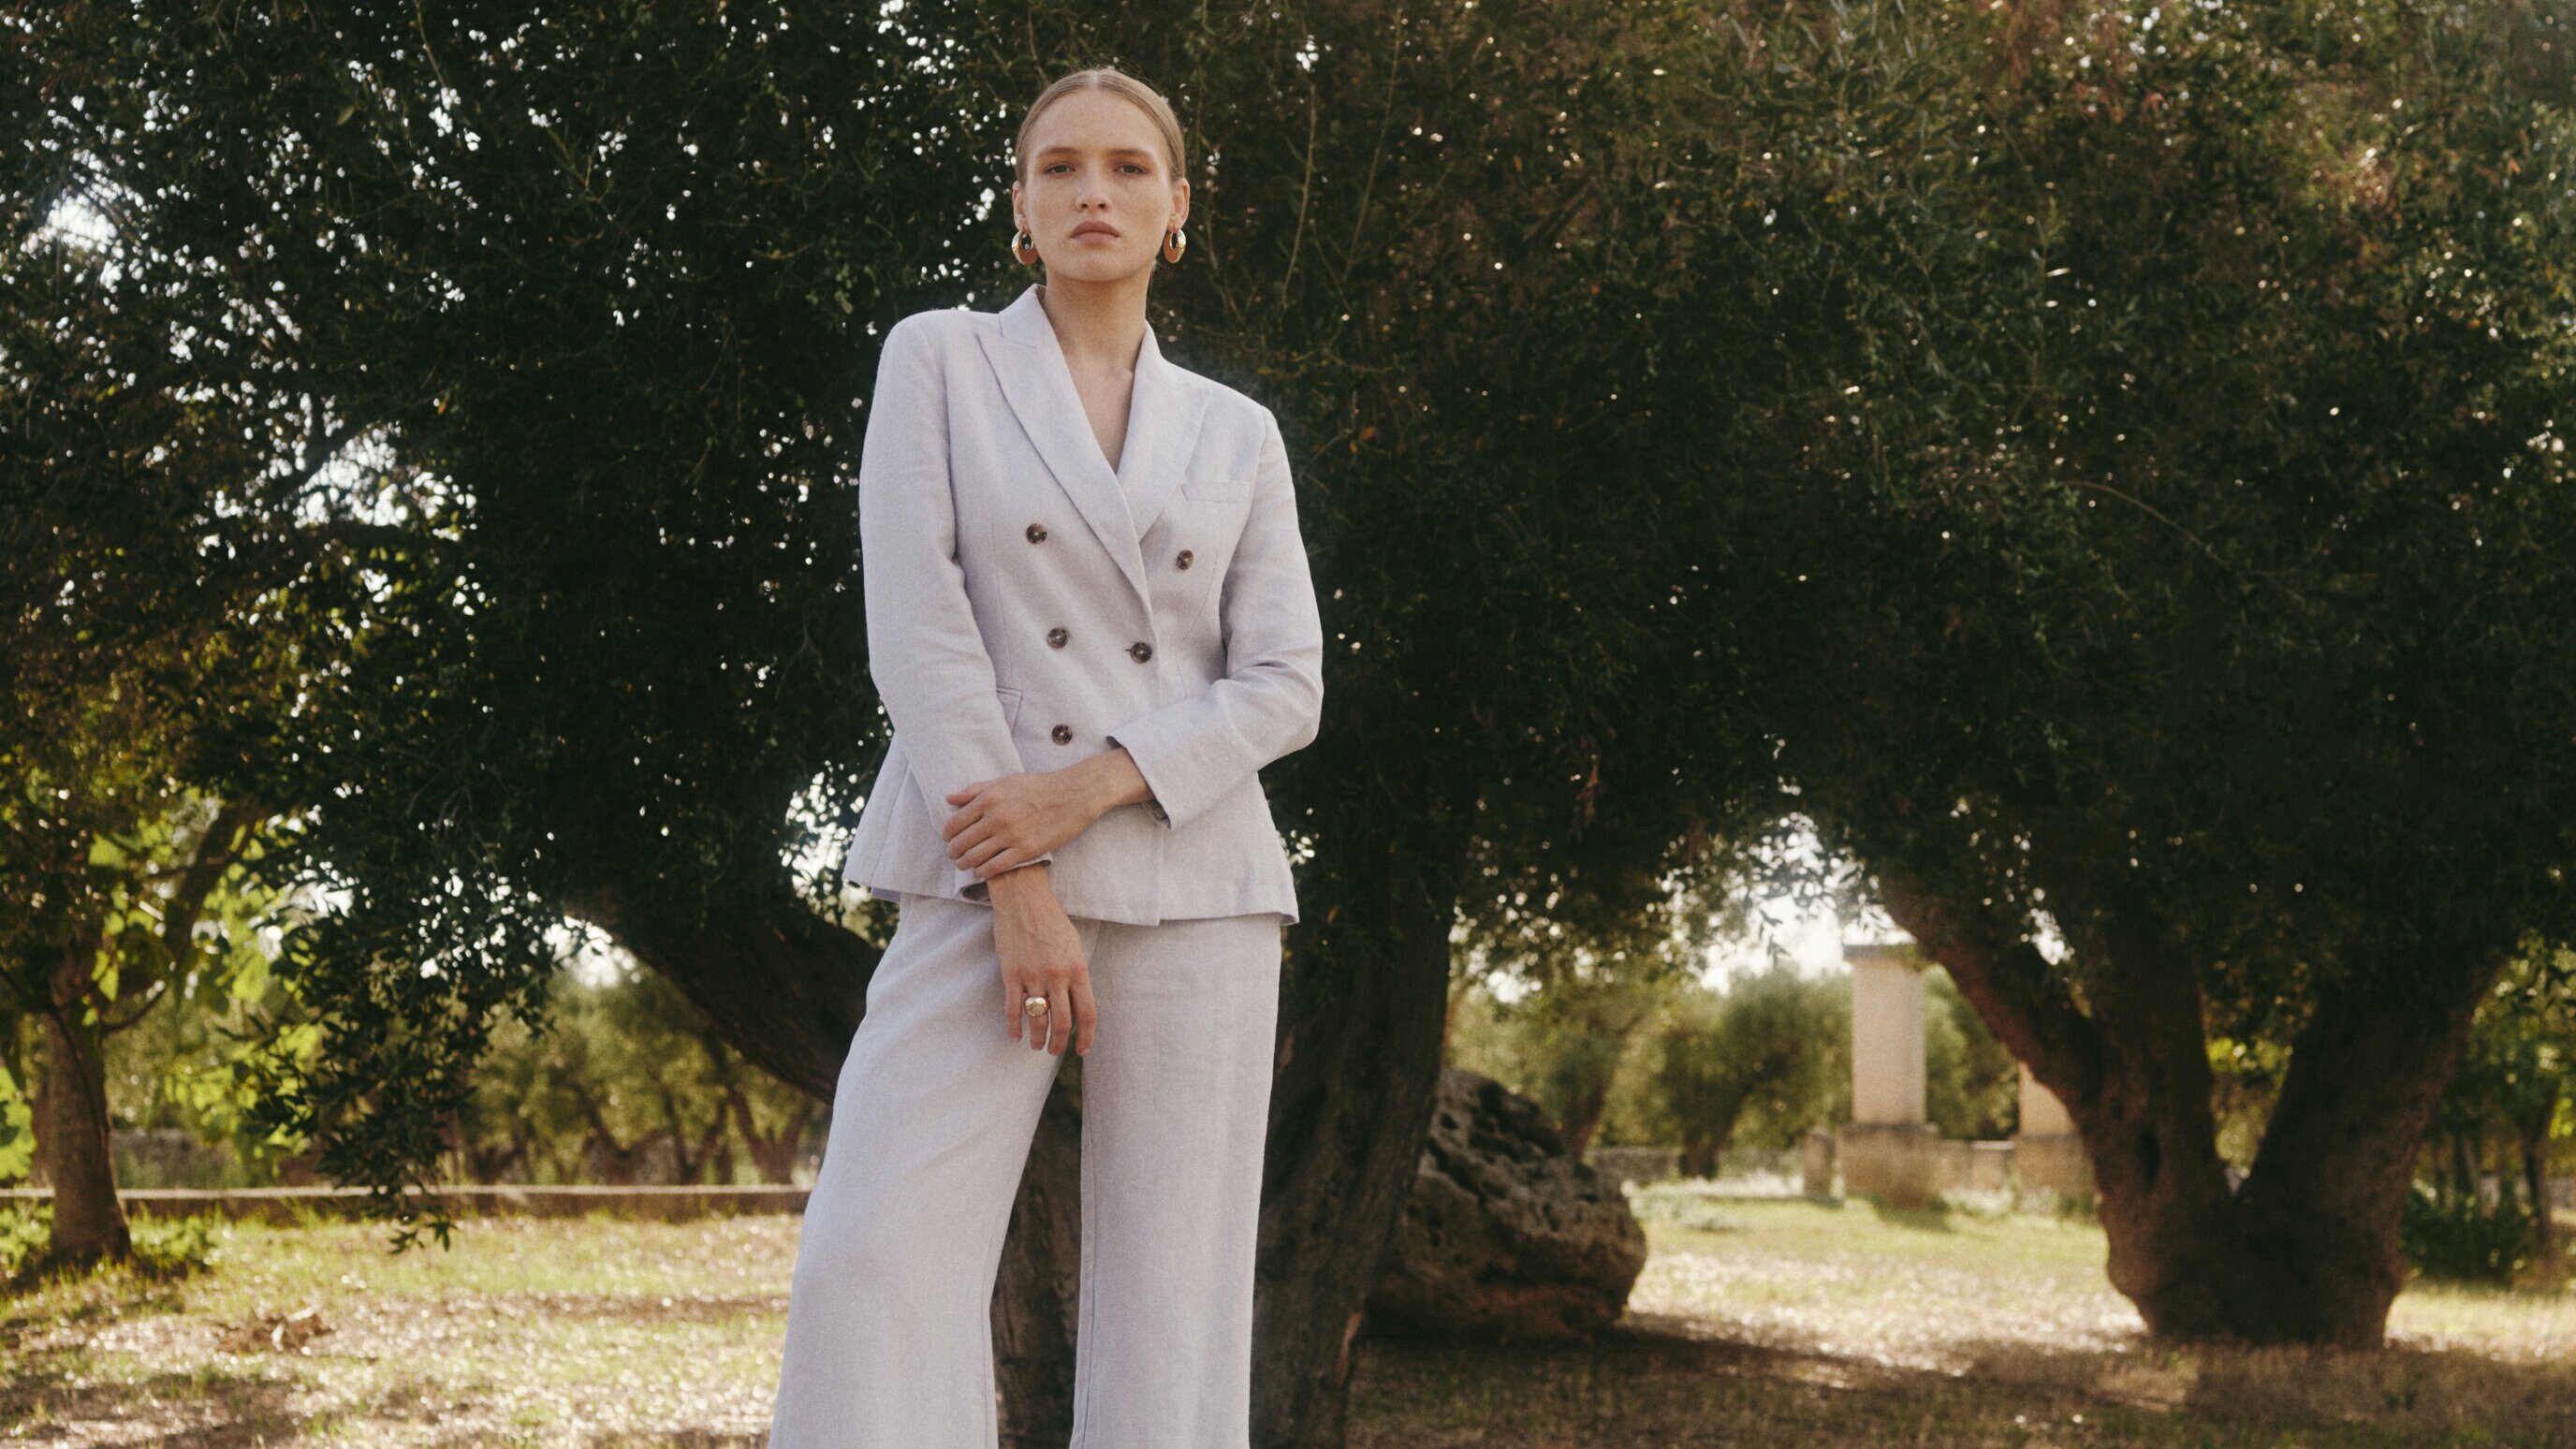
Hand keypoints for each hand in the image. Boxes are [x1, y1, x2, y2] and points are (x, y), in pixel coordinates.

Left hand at [943, 748, 1153, 879]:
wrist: (1073, 795)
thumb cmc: (1039, 786)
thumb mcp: (1005, 781)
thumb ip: (976, 790)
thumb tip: (949, 799)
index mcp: (989, 798)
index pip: (955, 823)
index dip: (947, 835)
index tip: (948, 839)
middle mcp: (997, 817)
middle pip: (962, 842)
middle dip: (954, 852)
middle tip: (954, 856)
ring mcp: (1011, 835)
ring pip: (975, 857)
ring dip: (965, 864)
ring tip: (965, 865)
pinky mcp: (1026, 850)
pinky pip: (996, 867)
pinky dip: (983, 872)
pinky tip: (982, 872)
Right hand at [989, 866, 1093, 1054]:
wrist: (1024, 899)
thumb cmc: (1052, 922)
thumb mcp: (1074, 947)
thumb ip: (1076, 977)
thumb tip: (1076, 1008)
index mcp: (1078, 969)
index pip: (1087, 1013)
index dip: (1086, 1037)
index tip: (1082, 1050)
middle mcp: (1057, 976)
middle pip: (1062, 1023)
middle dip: (1059, 1043)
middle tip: (1055, 1051)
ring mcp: (1033, 975)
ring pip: (1038, 1020)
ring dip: (1038, 1039)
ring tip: (1037, 1046)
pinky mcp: (1011, 973)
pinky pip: (1013, 1009)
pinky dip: (1014, 1027)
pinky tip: (1015, 1036)